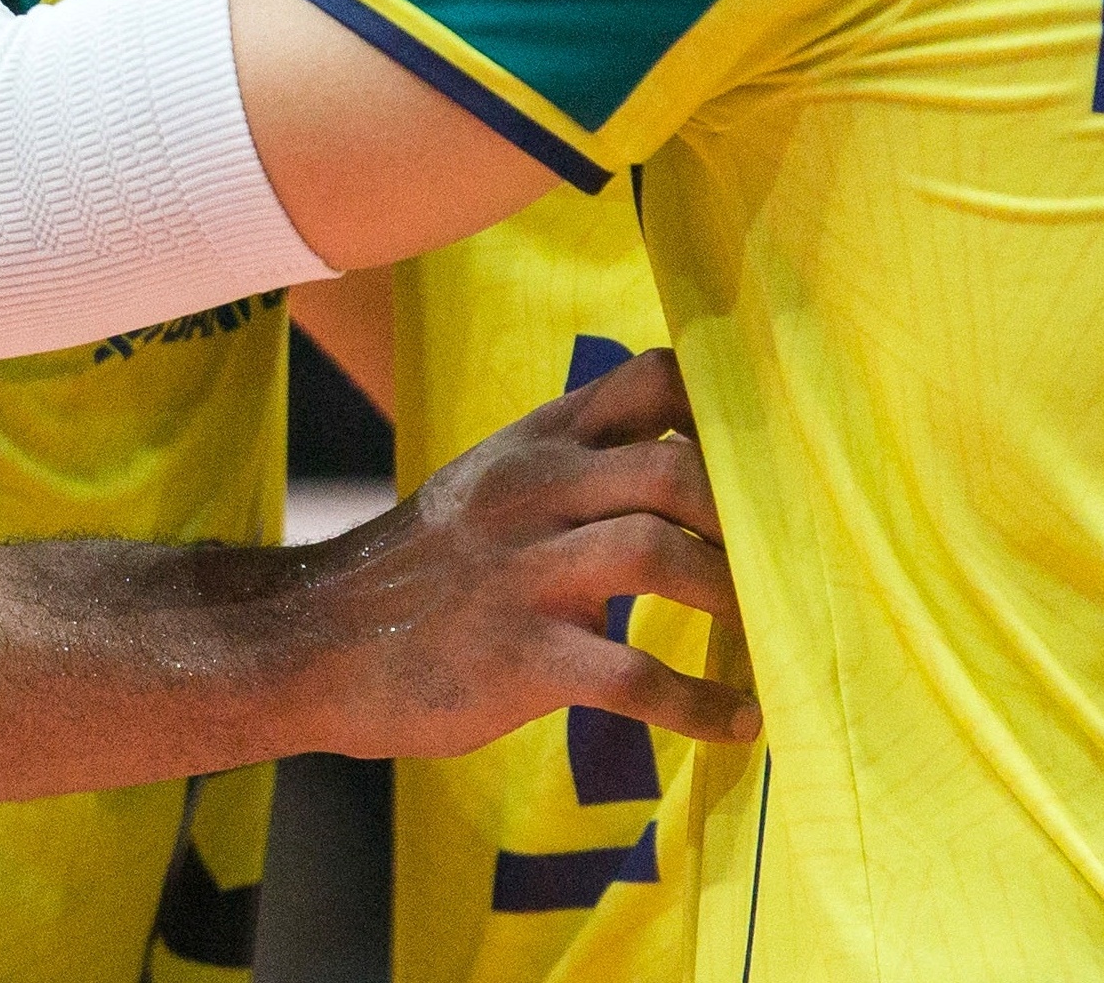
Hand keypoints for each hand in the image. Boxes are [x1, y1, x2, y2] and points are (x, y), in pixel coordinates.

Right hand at [292, 347, 758, 759]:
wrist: (316, 637)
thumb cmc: (426, 563)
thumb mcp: (493, 479)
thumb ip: (574, 458)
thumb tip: (685, 457)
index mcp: (538, 440)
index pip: (651, 381)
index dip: (721, 411)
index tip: (764, 458)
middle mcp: (538, 491)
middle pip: (674, 469)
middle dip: (744, 518)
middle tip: (786, 560)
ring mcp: (527, 573)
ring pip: (658, 556)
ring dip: (733, 599)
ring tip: (774, 634)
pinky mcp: (519, 657)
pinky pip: (630, 677)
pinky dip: (698, 703)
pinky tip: (738, 723)